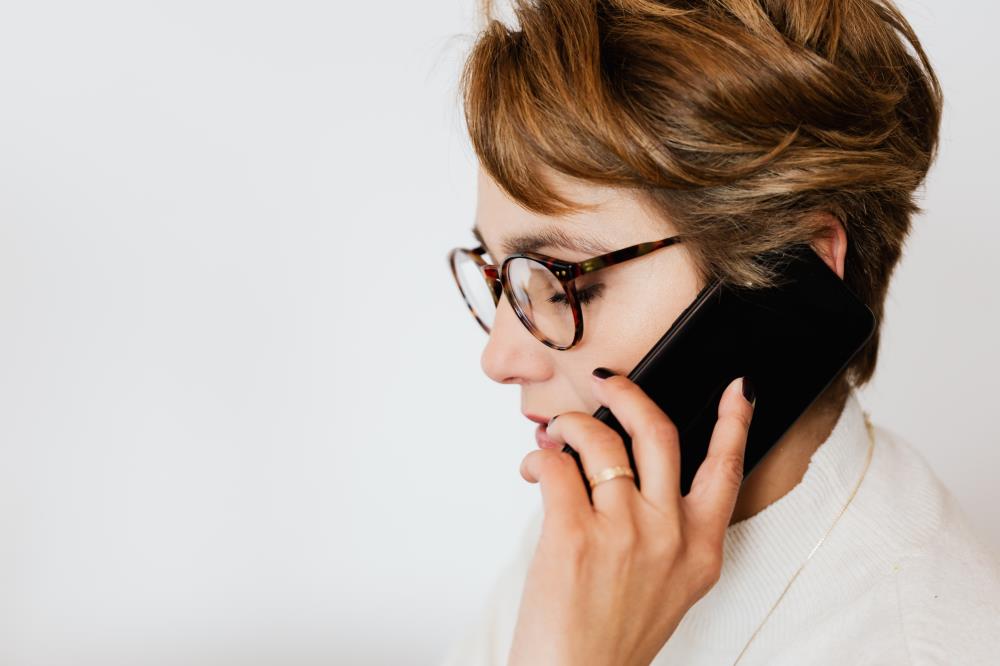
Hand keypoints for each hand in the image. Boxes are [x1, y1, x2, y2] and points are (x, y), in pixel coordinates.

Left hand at [509, 371, 755, 665]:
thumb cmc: (612, 636)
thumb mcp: (666, 584)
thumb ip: (663, 528)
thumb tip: (624, 464)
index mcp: (700, 550)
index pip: (726, 469)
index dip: (735, 422)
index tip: (741, 389)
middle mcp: (669, 535)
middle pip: (659, 432)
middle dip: (629, 393)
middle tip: (609, 381)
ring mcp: (624, 532)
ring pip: (599, 439)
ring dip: (570, 426)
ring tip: (555, 437)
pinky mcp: (574, 535)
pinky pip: (556, 466)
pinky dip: (539, 458)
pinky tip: (534, 469)